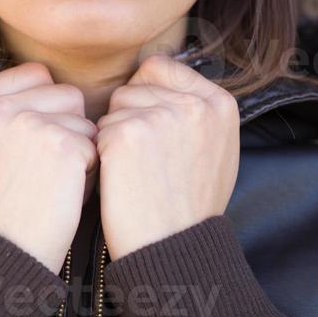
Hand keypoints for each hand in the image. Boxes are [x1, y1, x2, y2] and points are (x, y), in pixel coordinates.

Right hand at [0, 61, 98, 274]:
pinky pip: (96, 144)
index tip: (37, 142)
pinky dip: (90, 171)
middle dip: (68, 126)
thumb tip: (35, 79)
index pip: (34, 75)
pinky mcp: (59, 143)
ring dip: (81, 147)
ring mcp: (25, 122)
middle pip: (64, 92)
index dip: (48, 107)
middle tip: (47, 167)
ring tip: (55, 181)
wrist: (6, 256)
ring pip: (84, 117)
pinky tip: (66, 194)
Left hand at [95, 53, 239, 260]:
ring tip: (137, 172)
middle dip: (128, 118)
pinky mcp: (128, 134)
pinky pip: (98, 130)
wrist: (175, 249)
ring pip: (114, 108)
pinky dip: (101, 155)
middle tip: (146, 161)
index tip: (150, 130)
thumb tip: (160, 80)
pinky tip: (121, 181)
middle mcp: (195, 103)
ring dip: (114, 136)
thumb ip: (196, 111)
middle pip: (133, 87)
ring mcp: (162, 116)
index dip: (144, 96)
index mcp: (219, 103)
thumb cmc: (190, 206)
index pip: (159, 68)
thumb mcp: (216, 150)